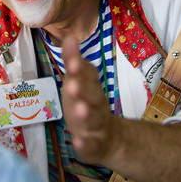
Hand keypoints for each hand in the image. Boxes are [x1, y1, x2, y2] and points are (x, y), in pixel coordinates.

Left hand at [61, 36, 116, 164]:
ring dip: (87, 114)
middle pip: (93, 96)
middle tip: (72, 84)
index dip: (80, 68)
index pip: (88, 74)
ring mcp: (97, 124)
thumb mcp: (80, 80)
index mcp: (92, 86)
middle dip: (83, 90)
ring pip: (93, 119)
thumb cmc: (88, 102)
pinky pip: (90, 145)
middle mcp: (96, 103)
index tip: (71, 61)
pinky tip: (78, 142)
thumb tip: (69, 36)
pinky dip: (85, 144)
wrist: (110, 138)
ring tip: (80, 110)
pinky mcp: (93, 144)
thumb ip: (73, 60)